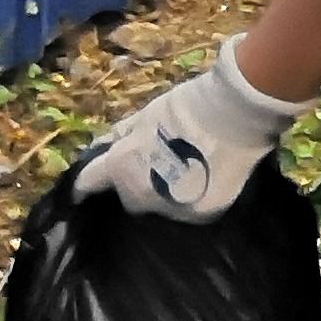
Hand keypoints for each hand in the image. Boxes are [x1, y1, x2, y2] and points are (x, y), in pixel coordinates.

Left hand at [75, 39, 308, 224]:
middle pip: (129, 199)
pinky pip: (189, 211)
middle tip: (156, 169)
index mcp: (122, 166)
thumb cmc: (189, 105)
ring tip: (186, 176)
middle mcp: (141, 194)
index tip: (83, 191)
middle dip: (136, 186)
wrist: (237, 112)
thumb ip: (123, 135)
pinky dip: (193, 200)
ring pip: (160, 208)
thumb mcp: (147, 115)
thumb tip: (102, 146)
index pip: (89, 183)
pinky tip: (207, 182)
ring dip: (165, 196)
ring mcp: (171, 208)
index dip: (85, 185)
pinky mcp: (201, 214)